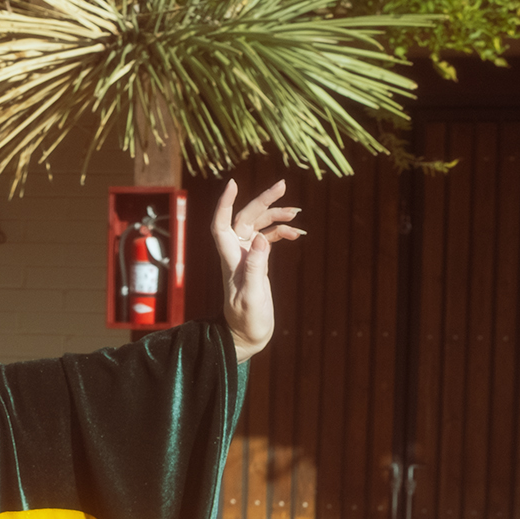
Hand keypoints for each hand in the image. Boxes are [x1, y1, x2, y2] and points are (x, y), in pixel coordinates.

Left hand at [212, 179, 302, 362]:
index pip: (221, 225)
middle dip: (263, 200)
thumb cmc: (246, 321)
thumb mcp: (251, 297)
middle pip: (245, 217)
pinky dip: (282, 232)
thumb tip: (262, 239)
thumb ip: (256, 269)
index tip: (234, 183)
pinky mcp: (257, 261)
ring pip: (258, 225)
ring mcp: (246, 256)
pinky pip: (268, 238)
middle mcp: (236, 253)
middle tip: (283, 184)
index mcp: (230, 259)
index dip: (225, 204)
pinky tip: (298, 234)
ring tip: (297, 213)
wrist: (246, 335)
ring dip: (276, 215)